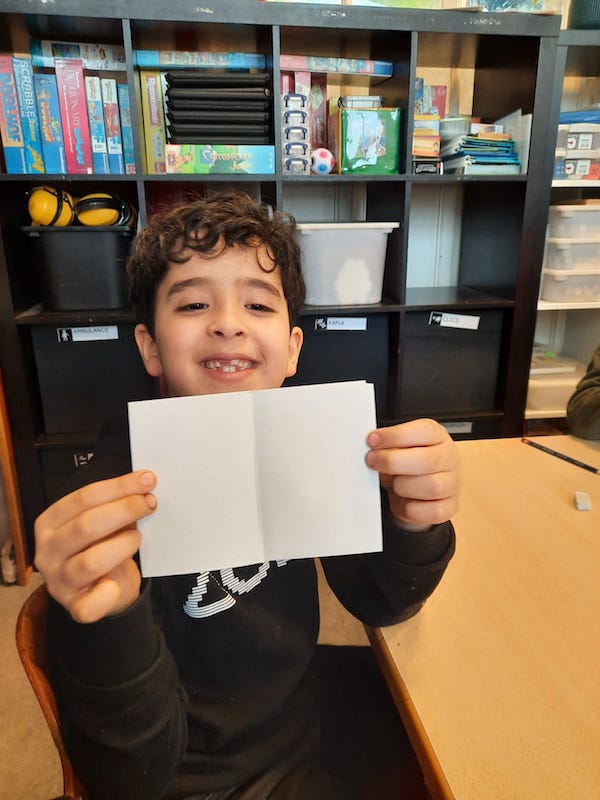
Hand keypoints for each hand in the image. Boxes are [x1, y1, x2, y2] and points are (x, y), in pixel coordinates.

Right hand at [34, 471, 156, 623]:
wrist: (99, 588)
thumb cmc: (100, 546)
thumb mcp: (102, 522)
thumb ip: (114, 505)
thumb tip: (143, 486)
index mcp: (50, 522)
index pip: (83, 498)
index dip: (118, 487)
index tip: (146, 480)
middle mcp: (48, 551)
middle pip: (87, 525)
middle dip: (125, 510)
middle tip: (149, 504)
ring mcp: (58, 581)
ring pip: (93, 561)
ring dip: (124, 545)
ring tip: (136, 538)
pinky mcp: (74, 606)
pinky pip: (91, 605)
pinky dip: (109, 594)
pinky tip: (117, 584)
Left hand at [366, 419, 458, 529]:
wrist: (417, 492)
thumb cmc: (407, 465)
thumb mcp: (397, 448)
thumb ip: (388, 445)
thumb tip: (373, 448)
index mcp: (438, 436)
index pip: (424, 431)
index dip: (396, 436)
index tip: (373, 440)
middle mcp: (448, 458)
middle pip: (426, 460)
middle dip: (393, 462)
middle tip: (373, 461)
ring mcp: (451, 484)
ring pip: (430, 487)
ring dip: (402, 486)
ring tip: (393, 483)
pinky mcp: (448, 507)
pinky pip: (431, 511)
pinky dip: (411, 509)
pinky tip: (404, 501)